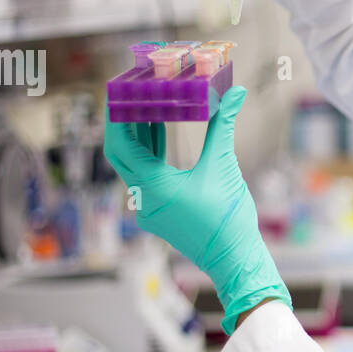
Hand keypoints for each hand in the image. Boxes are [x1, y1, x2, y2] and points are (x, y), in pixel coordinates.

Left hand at [103, 87, 291, 334]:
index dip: (117, 117)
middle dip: (123, 123)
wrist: (233, 258)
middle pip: (121, 154)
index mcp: (154, 187)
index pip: (121, 145)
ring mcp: (149, 208)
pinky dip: (149, 154)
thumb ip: (223, 126)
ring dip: (137, 137)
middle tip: (127, 95)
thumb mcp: (224, 166)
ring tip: (144, 105)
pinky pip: (144, 177)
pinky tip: (157, 133)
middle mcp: (144, 199)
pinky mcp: (159, 212)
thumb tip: (235, 93)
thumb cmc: (228, 218)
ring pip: (133, 165)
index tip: (118, 93)